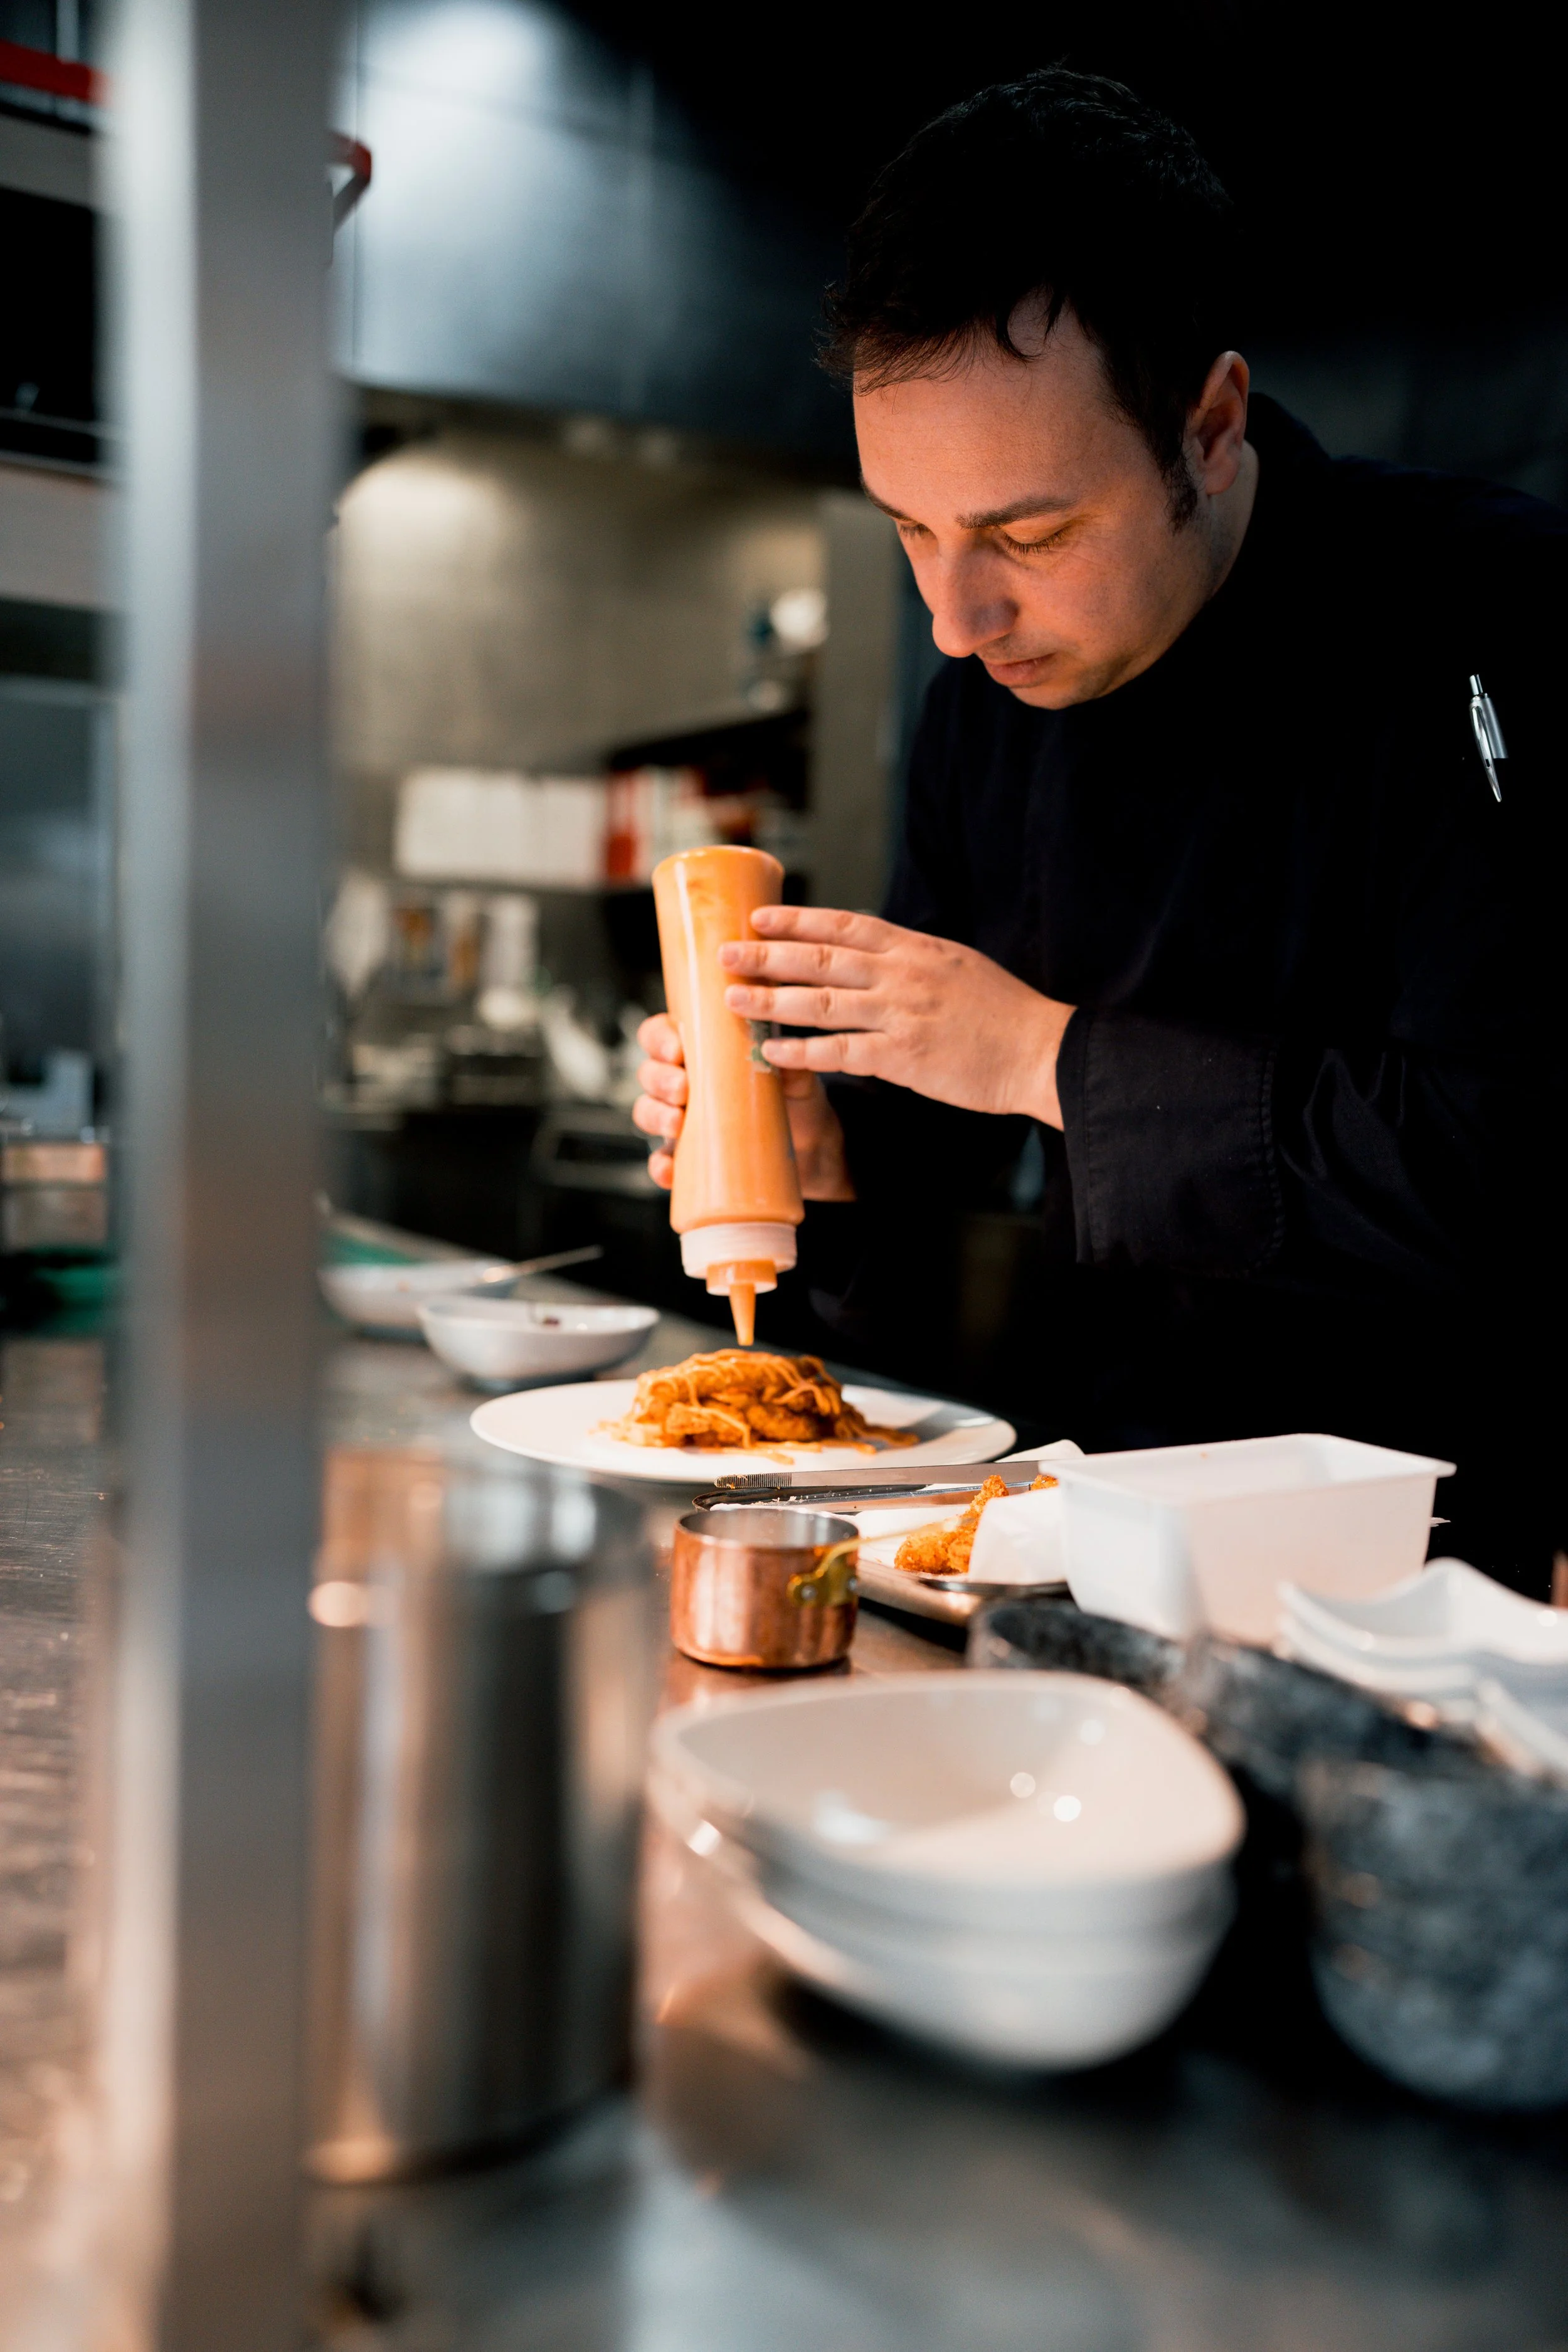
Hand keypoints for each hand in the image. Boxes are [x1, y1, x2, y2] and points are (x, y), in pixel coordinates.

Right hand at [632, 1012, 855, 1199]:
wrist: (810, 1149)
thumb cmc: (795, 1101)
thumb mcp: (798, 1080)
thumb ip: (791, 1066)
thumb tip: (779, 1053)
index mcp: (701, 1052)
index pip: (660, 1034)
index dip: (659, 1038)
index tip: (678, 1049)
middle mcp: (683, 1082)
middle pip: (648, 1072)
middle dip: (659, 1078)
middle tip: (682, 1088)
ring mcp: (680, 1120)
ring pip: (646, 1111)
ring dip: (654, 1115)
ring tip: (677, 1123)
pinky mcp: (685, 1157)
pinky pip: (660, 1161)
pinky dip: (660, 1165)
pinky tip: (669, 1169)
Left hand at [718, 906, 1073, 1126]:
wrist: (1041, 1051)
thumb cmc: (1003, 1014)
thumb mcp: (958, 966)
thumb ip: (912, 961)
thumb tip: (870, 958)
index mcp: (916, 948)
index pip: (845, 925)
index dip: (797, 920)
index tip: (759, 918)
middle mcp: (903, 974)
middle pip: (821, 958)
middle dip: (767, 955)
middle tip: (724, 954)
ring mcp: (901, 1015)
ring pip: (821, 1003)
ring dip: (771, 1001)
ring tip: (731, 999)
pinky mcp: (903, 1058)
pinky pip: (840, 1053)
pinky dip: (802, 1054)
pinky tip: (772, 1054)